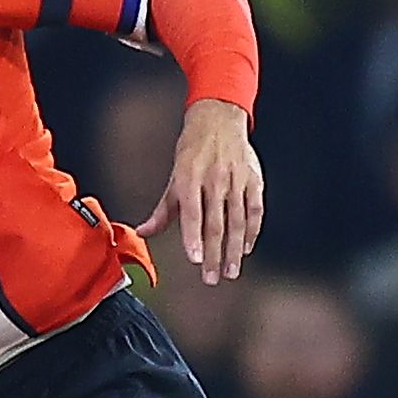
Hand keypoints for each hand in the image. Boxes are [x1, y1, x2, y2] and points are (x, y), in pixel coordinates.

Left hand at [139, 98, 264, 285]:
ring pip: (237, 221)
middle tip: (211, 278)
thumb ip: (162, 210)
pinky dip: (252, 231)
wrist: (219, 120)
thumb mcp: (174, 179)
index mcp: (190, 179)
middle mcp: (214, 180)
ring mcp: (236, 180)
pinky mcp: (253, 180)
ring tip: (231, 271)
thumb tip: (143, 232)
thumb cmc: (192, 152)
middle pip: (216, 223)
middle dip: (214, 254)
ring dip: (235, 249)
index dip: (193, 238)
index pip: (192, 214)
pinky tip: (246, 248)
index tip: (194, 259)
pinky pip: (254, 210)